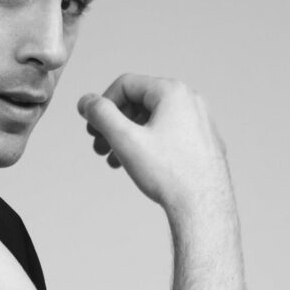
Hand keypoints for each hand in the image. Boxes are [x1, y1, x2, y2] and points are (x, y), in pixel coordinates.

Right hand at [77, 74, 232, 212]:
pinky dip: (147, 144)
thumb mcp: (125, 140)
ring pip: (153, 120)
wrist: (203, 205)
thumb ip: (101, 115)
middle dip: (114, 123)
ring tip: (113, 159)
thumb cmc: (169, 173)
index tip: (91, 127)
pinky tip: (135, 165)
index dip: (102, 104)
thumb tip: (87, 101)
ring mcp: (199, 120)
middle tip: (98, 146)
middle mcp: (190, 100)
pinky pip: (168, 133)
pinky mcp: (202, 140)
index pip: (125, 85)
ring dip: (127, 136)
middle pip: (139, 102)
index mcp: (172, 92)